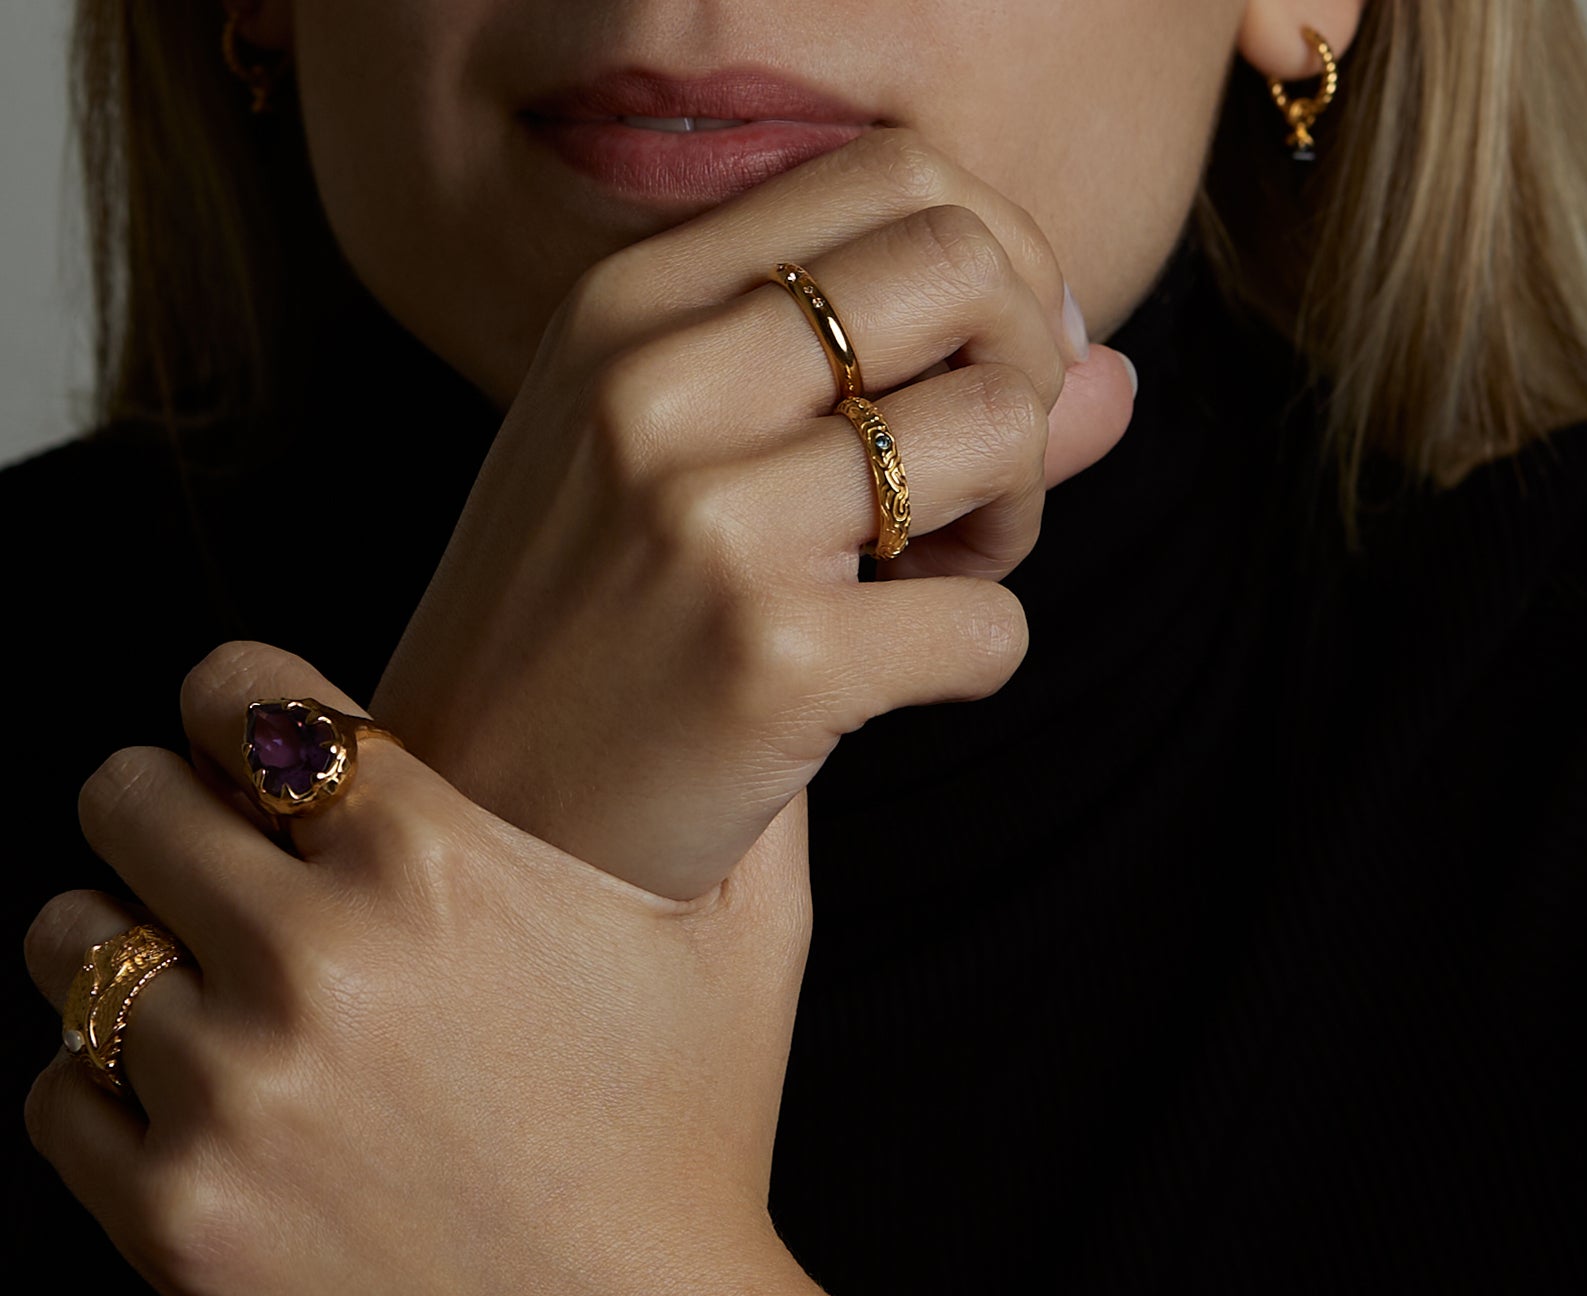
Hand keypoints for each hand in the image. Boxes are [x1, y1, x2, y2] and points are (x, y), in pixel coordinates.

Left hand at [23, 645, 814, 1295]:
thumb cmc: (700, 1162)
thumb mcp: (751, 948)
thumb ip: (740, 791)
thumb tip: (743, 701)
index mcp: (434, 865)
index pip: (233, 694)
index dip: (231, 716)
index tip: (248, 764)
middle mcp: (311, 961)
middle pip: (122, 800)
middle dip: (163, 826)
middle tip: (211, 881)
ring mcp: (230, 1096)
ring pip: (70, 948)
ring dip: (121, 962)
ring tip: (196, 1006)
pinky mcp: (175, 1221)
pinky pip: (57, 1095)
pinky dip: (102, 1098)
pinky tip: (189, 1117)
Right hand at [376, 125, 1134, 901]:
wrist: (476, 826)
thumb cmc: (582, 636)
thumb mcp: (681, 466)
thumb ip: (882, 386)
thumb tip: (1110, 371)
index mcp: (627, 310)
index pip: (896, 176)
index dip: (1001, 259)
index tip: (996, 368)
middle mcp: (660, 388)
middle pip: (967, 268)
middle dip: (1026, 373)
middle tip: (974, 485)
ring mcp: (714, 524)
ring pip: (1005, 432)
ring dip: (1016, 521)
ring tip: (926, 582)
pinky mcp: (776, 663)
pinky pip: (993, 625)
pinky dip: (979, 655)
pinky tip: (890, 679)